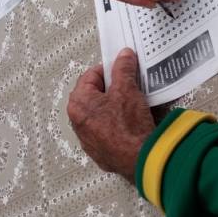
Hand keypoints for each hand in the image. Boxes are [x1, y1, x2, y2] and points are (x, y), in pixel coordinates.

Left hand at [67, 48, 154, 181]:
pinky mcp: (99, 150)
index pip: (90, 75)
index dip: (108, 69)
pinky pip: (106, 130)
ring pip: (100, 113)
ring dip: (114, 106)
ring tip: (132, 104)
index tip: (122, 68)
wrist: (139, 159)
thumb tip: (123, 57)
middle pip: (94, 94)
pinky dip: (116, 124)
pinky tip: (131, 122)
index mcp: (78, 103)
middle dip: (112, 88)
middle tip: (128, 86)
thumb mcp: (127, 89)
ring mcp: (87, 138)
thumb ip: (123, 69)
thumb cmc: (128, 127)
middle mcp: (77, 121)